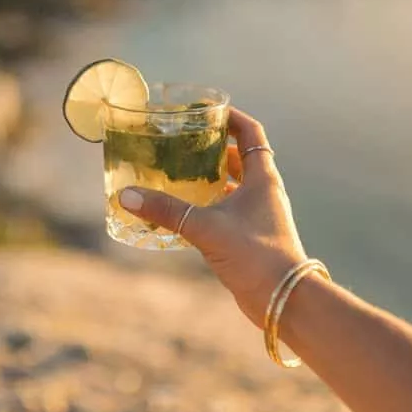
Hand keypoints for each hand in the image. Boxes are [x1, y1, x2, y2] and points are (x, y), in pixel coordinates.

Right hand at [118, 108, 306, 327]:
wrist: (284, 299)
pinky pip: (228, 211)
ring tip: (180, 173)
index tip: (207, 111)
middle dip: (214, 149)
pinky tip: (186, 212)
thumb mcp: (206, 228)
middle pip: (241, 158)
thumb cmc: (255, 255)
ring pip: (234, 186)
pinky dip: (209, 205)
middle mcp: (264, 192)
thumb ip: (166, 211)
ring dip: (211, 178)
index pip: (250, 132)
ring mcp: (259, 216)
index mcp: (263, 178)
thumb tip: (127, 196)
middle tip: (185, 143)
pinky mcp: (251, 237)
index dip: (231, 117)